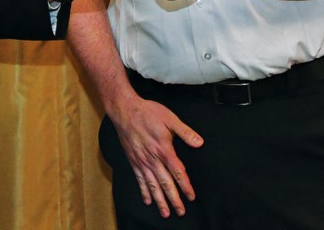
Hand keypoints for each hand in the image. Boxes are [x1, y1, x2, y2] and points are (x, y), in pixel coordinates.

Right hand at [111, 94, 202, 218]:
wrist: (125, 110)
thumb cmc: (147, 113)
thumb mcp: (170, 119)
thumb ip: (185, 132)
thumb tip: (199, 142)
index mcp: (164, 149)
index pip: (177, 172)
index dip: (185, 186)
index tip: (191, 197)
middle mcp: (152, 159)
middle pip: (165, 183)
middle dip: (173, 199)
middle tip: (180, 212)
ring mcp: (142, 161)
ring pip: (152, 185)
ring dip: (159, 200)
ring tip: (165, 212)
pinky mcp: (133, 160)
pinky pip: (139, 179)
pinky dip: (144, 191)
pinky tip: (147, 200)